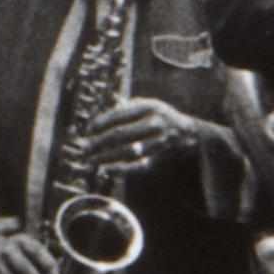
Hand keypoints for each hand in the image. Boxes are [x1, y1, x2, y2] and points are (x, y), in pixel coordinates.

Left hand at [76, 94, 199, 174]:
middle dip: (98, 142)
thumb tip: (103, 112)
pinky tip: (105, 169)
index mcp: (149, 107)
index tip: (87, 130)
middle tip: (84, 148)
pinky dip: (120, 169)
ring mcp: (157, 142)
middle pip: (119, 134)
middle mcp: (154, 123)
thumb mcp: (149, 104)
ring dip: (105, 157)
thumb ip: (127, 106)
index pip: (118, 116)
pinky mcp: (157, 158)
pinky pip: (136, 166)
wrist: (190, 134)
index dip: (99, 124)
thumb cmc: (163, 116)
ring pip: (125, 151)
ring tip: (90, 160)